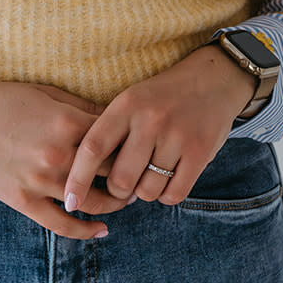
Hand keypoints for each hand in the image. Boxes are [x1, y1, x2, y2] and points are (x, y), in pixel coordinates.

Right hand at [0, 78, 130, 239]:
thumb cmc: (2, 100)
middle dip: (130, 176)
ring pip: (91, 201)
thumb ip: (81, 108)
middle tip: (143, 177)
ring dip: (115, 204)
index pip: (116, 140)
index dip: (134, 145)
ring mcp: (40, 181)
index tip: (144, 148)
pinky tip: (102, 231)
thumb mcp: (45, 93)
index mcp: (66, 123)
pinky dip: (84, 231)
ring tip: (127, 199)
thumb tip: (117, 119)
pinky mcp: (23, 201)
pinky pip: (61, 224)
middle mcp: (57, 154)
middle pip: (110, 172)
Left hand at [62, 45, 255, 214]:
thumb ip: (110, 132)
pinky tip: (168, 179)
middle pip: (120, 179)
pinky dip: (167, 195)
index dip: (78, 179)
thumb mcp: (131, 101)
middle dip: (118, 191)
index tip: (70, 202)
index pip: (93, 148)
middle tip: (124, 184)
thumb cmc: (161, 98)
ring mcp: (176, 136)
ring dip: (145, 192)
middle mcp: (150, 120)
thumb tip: (81, 176)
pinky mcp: (200, 152)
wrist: (212, 80)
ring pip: (147, 191)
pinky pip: (174, 194)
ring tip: (150, 174)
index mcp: (126, 106)